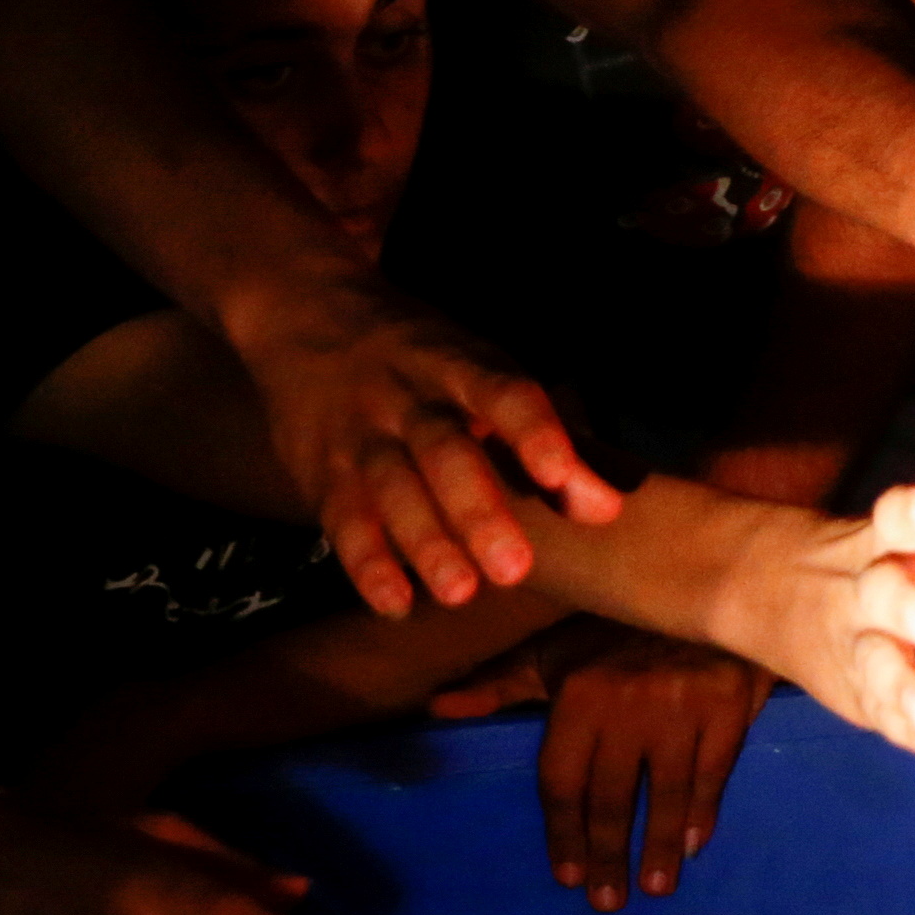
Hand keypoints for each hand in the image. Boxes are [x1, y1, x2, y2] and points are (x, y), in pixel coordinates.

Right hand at [237, 274, 620, 617]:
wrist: (307, 311)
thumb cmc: (427, 359)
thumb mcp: (482, 373)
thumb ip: (545, 439)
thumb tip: (608, 511)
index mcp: (461, 364)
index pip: (503, 392)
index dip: (533, 431)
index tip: (560, 475)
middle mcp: (409, 396)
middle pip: (444, 452)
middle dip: (478, 511)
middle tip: (516, 570)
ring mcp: (360, 432)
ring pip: (392, 488)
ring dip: (426, 543)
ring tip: (462, 593)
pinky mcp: (321, 468)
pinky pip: (342, 517)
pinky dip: (367, 562)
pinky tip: (396, 604)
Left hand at [429, 618, 767, 912]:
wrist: (707, 579)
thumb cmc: (620, 627)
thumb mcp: (555, 650)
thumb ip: (500, 685)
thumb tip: (435, 708)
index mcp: (579, 694)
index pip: (563, 781)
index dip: (562, 833)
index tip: (565, 876)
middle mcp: (627, 704)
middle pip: (611, 798)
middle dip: (607, 856)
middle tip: (607, 901)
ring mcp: (681, 705)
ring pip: (666, 793)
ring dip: (659, 847)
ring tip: (655, 887)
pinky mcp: (729, 703)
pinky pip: (714, 771)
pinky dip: (704, 811)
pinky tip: (695, 844)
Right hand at [755, 486, 914, 755]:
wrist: (784, 593)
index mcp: (905, 541)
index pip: (899, 516)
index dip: (913, 513)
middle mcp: (874, 586)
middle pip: (881, 589)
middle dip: (904, 604)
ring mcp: (858, 643)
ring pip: (874, 661)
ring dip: (901, 683)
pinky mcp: (856, 692)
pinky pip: (880, 712)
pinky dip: (908, 725)